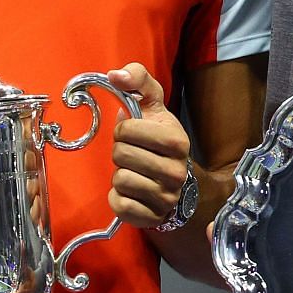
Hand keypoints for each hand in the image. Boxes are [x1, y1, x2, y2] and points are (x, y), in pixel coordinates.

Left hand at [105, 64, 190, 228]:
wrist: (176, 180)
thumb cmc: (158, 138)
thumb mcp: (152, 104)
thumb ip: (137, 79)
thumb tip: (115, 75)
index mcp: (177, 141)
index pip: (128, 129)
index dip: (124, 129)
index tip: (134, 133)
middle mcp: (176, 172)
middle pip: (121, 155)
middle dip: (120, 152)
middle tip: (133, 154)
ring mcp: (166, 198)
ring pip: (120, 180)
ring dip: (120, 174)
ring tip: (135, 172)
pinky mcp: (152, 217)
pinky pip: (120, 205)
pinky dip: (119, 197)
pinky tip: (132, 191)